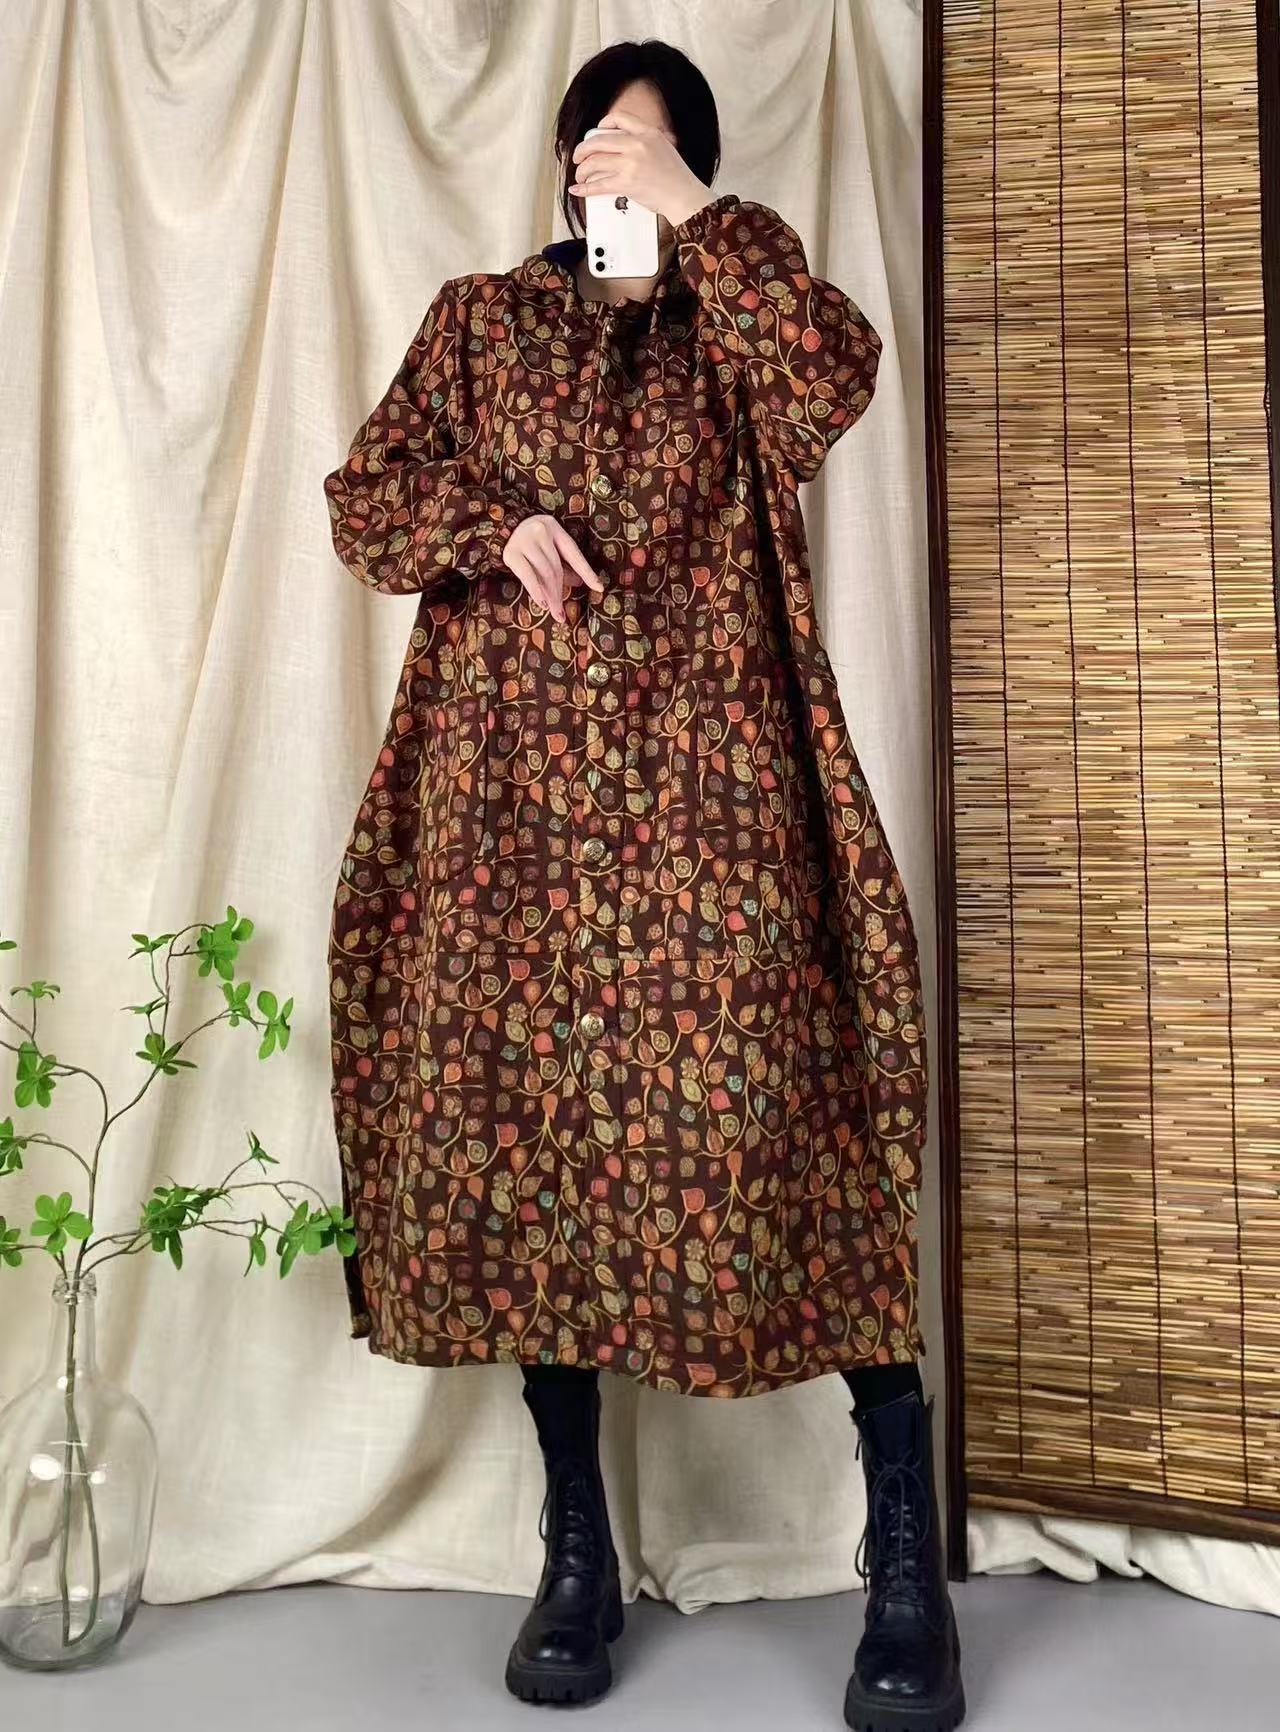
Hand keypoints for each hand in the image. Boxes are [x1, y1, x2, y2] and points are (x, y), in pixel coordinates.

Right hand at [502, 514, 603, 624]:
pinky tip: (542, 603)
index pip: (574, 554)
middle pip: (556, 567)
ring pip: (543, 573)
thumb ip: (562, 562)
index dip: (587, 572)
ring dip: (550, 595)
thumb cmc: (530, 539)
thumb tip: (579, 583)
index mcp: (555, 529)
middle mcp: (541, 532)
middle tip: (563, 613)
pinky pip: (527, 575)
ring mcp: (525, 541)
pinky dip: (536, 590)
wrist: (500, 526)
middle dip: (561, 592)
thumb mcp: (547, 545)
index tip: (599, 588)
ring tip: (554, 612)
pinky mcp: (511, 553)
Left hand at [568, 113, 711, 228]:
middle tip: (578, 157)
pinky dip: (584, 188)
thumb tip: (622, 144)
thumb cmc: (676, 177)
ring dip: (582, 170)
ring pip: (594, 162)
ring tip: (580, 176)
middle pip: (598, 141)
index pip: (619, 118)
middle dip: (582, 150)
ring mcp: (631, 164)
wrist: (684, 196)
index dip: (603, 124)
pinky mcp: (626, 183)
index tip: (596, 133)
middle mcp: (637, 144)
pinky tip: (577, 189)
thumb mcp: (663, 147)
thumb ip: (645, 141)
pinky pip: (598, 184)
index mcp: (647, 132)